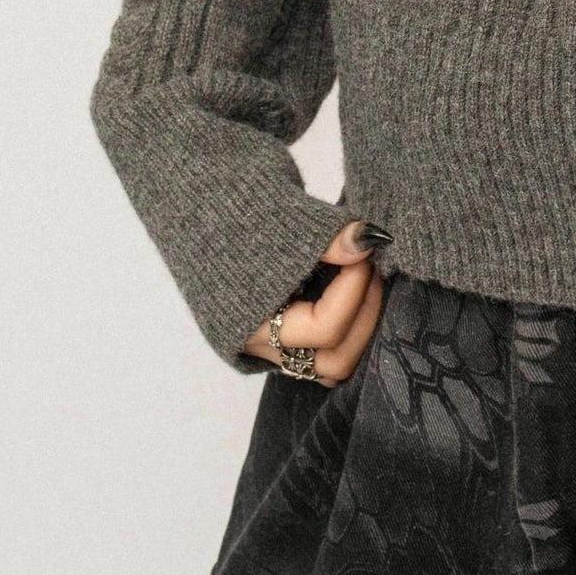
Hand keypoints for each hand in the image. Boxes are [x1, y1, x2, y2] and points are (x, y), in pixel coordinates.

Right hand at [243, 223, 385, 382]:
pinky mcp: (278, 340)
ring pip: (330, 363)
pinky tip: (351, 295)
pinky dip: (343, 330)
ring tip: (364, 285)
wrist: (204, 211)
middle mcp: (257, 344)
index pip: (325, 327)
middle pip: (335, 360)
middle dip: (365, 315)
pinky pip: (321, 353)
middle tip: (371, 271)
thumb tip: (370, 241)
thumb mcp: (281, 218)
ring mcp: (268, 348)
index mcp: (248, 320)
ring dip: (357, 328)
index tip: (364, 252)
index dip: (355, 289)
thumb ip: (327, 236)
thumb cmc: (237, 214)